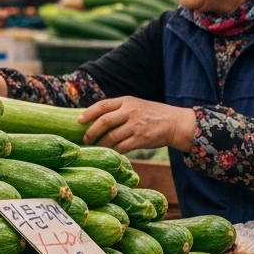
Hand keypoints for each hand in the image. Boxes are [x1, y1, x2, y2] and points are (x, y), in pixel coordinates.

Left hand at [78, 97, 197, 152]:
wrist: (175, 123)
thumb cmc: (151, 114)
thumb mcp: (135, 105)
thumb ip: (118, 109)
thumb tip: (93, 119)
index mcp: (127, 101)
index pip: (103, 105)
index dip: (88, 113)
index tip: (78, 121)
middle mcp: (130, 112)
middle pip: (104, 122)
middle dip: (91, 132)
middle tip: (85, 139)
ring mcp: (136, 126)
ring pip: (111, 137)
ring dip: (101, 144)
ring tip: (96, 146)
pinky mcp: (141, 139)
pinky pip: (122, 147)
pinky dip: (114, 151)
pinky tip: (110, 152)